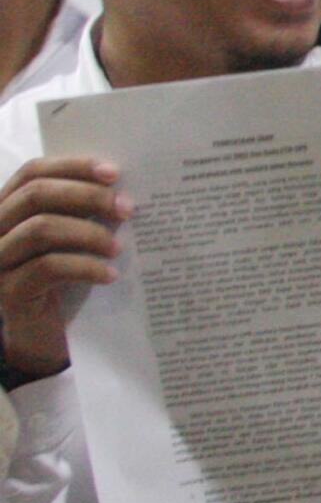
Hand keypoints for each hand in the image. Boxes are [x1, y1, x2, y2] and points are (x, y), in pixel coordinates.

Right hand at [0, 157, 129, 379]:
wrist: (41, 336)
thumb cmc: (60, 280)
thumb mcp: (69, 239)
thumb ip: (80, 212)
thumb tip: (121, 188)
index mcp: (5, 209)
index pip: (32, 172)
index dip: (72, 166)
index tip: (113, 172)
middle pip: (36, 195)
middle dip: (87, 196)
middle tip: (127, 207)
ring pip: (40, 229)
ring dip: (89, 233)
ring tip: (118, 246)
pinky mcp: (6, 292)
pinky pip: (47, 268)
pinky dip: (85, 267)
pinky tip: (110, 275)